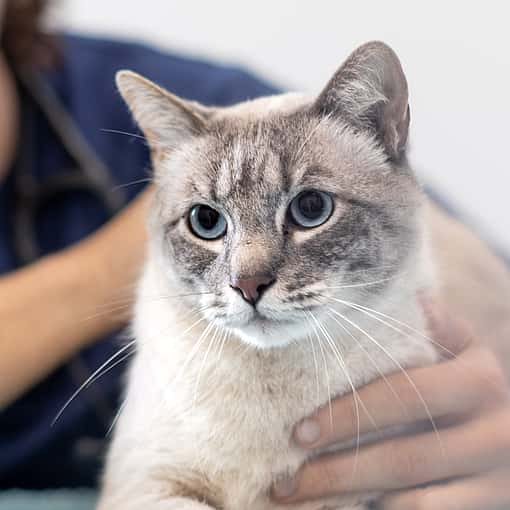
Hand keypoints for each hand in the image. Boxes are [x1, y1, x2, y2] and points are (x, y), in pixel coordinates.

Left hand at [272, 303, 509, 508]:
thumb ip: (430, 325)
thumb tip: (402, 296)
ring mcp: (499, 473)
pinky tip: (349, 508)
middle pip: (403, 455)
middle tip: (287, 479)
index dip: (348, 414)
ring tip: (301, 496)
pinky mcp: (496, 504)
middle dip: (337, 470)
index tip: (299, 430)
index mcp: (477, 375)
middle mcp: (497, 426)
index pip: (402, 394)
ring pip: (411, 497)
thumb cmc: (463, 379)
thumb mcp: (456, 346)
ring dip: (350, 498)